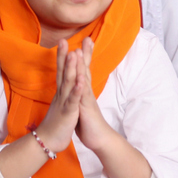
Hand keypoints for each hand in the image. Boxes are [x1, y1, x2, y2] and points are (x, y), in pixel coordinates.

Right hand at [34, 39, 82, 152]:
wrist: (49, 141)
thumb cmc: (56, 123)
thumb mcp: (60, 104)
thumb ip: (62, 92)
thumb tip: (62, 83)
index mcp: (61, 92)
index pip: (62, 70)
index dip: (63, 56)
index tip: (65, 41)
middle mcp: (61, 94)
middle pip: (62, 72)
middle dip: (64, 56)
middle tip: (64, 40)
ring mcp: (64, 102)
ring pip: (67, 83)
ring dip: (71, 68)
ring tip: (73, 53)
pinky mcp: (68, 112)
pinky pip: (73, 100)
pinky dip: (77, 90)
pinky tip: (81, 81)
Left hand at [74, 38, 115, 152]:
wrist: (99, 139)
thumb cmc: (89, 124)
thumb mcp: (82, 106)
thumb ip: (80, 96)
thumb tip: (78, 89)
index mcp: (83, 91)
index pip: (83, 70)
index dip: (82, 57)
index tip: (82, 43)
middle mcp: (86, 92)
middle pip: (85, 69)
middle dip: (85, 54)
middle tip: (88, 37)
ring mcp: (87, 99)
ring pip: (84, 79)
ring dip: (82, 65)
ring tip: (79, 50)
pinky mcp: (86, 108)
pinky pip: (83, 95)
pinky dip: (81, 85)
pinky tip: (81, 76)